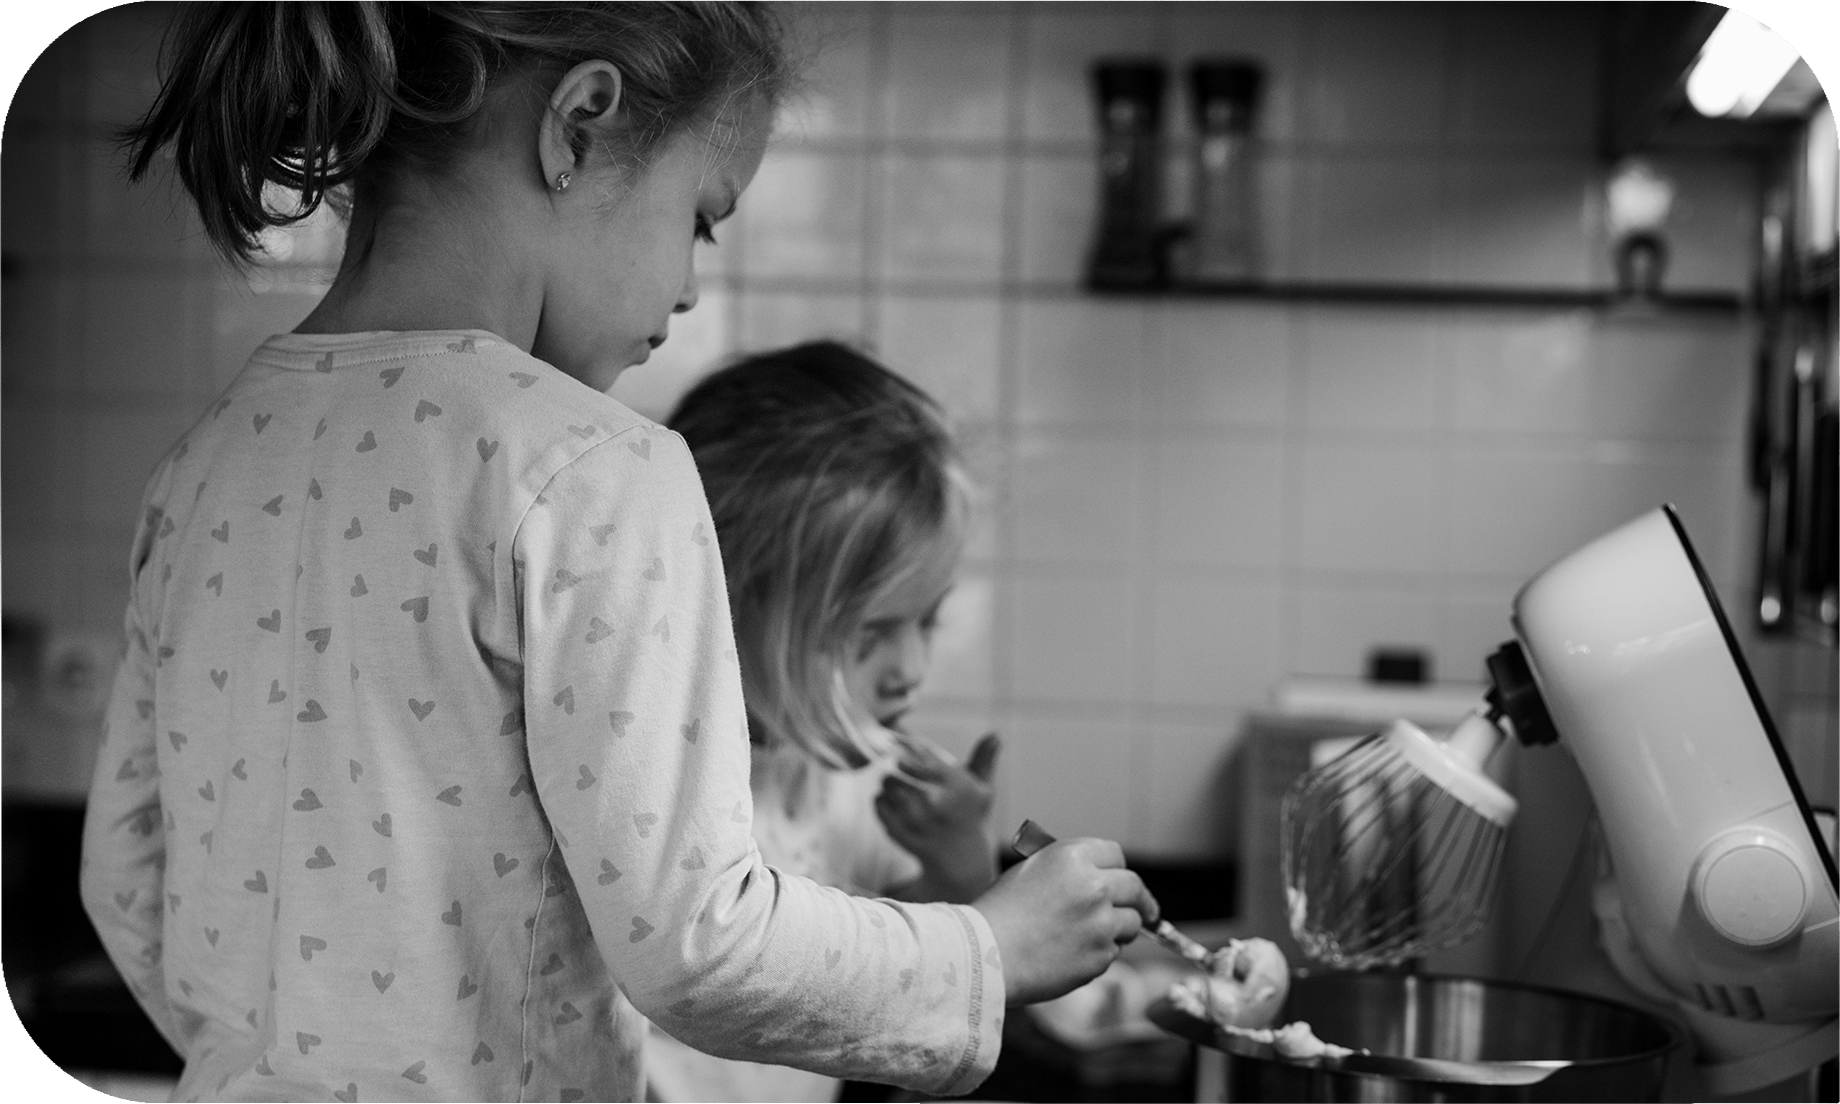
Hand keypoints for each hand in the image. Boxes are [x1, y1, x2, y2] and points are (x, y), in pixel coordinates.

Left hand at [875, 732, 999, 901]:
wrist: (960, 860)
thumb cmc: (970, 817)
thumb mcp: (982, 788)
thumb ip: (985, 758)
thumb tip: (995, 734)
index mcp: (956, 786)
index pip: (923, 754)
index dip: (909, 746)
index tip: (904, 744)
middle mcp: (936, 802)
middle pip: (899, 767)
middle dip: (898, 763)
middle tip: (900, 765)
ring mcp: (915, 819)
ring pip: (887, 784)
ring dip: (889, 781)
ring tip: (899, 785)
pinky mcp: (899, 832)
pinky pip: (878, 803)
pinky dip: (882, 799)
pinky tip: (895, 803)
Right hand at [971, 836, 1158, 1005]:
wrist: (984, 955)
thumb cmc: (999, 913)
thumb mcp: (1029, 871)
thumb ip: (1067, 869)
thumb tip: (1095, 875)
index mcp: (1072, 856)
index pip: (1115, 854)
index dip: (1117, 868)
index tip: (1122, 881)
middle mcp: (1094, 885)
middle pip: (1135, 887)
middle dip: (1140, 899)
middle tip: (1145, 910)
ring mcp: (1101, 922)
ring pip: (1131, 922)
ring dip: (1121, 929)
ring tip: (1092, 936)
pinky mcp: (1101, 956)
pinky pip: (1114, 952)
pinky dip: (1101, 953)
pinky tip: (1073, 955)